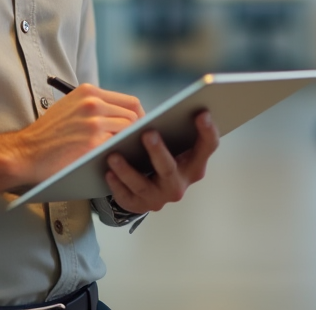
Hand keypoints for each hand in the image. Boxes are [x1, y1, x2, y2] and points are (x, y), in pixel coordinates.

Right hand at [0, 84, 143, 196]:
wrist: (26, 151)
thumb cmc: (47, 134)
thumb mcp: (69, 107)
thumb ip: (94, 106)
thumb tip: (121, 116)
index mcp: (88, 92)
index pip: (129, 101)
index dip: (139, 117)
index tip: (140, 129)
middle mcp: (93, 103)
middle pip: (133, 116)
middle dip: (137, 132)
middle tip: (136, 145)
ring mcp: (94, 123)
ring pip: (129, 131)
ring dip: (129, 143)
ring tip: (127, 152)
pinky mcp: (93, 144)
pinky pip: (118, 147)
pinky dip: (120, 153)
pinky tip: (118, 159)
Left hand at [103, 111, 218, 213]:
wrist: (148, 187)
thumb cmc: (162, 156)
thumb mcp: (174, 143)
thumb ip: (174, 129)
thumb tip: (164, 111)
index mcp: (193, 164)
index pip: (207, 148)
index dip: (207, 131)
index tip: (202, 113)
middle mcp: (179, 183)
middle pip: (169, 168)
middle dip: (158, 151)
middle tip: (148, 133)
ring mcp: (159, 197)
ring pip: (142, 184)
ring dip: (127, 170)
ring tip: (113, 155)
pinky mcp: (139, 205)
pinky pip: (126, 196)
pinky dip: (116, 185)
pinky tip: (108, 172)